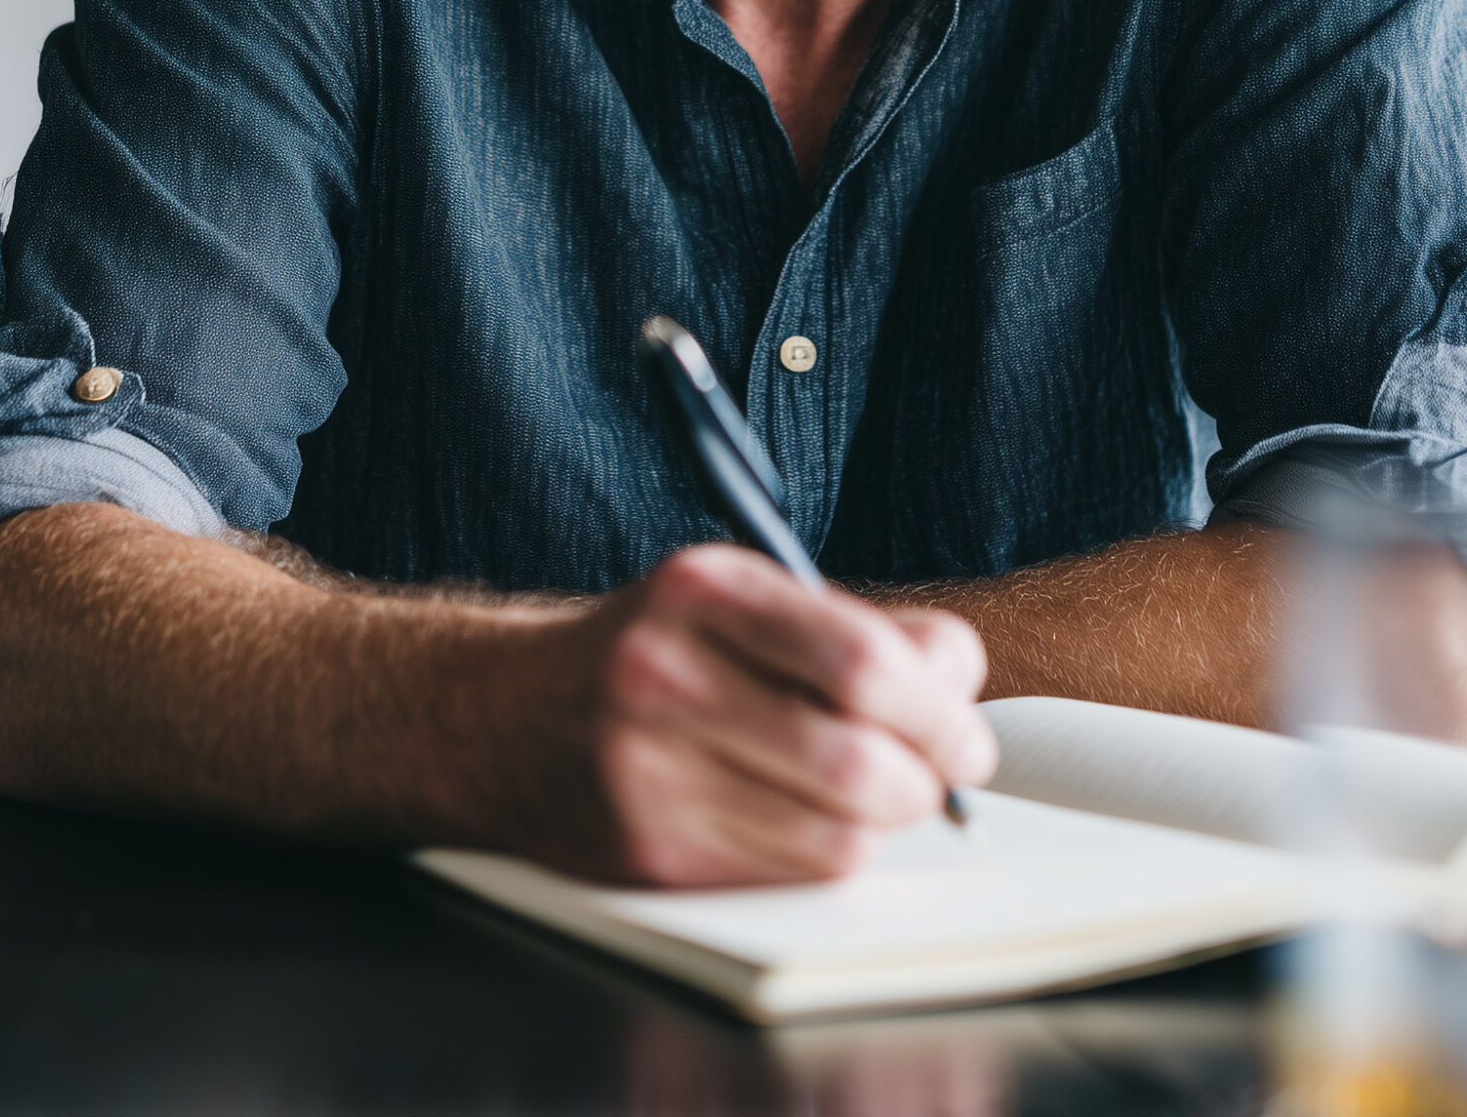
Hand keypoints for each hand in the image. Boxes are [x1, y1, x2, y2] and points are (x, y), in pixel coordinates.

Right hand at [491, 545, 994, 886]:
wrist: (498, 715)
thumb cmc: (649, 653)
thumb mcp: (737, 600)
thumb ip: (854, 627)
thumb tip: (959, 676)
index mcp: (701, 591)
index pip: (859, 661)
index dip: (938, 709)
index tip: (968, 734)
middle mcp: (665, 675)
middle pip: (854, 758)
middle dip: (928, 779)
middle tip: (943, 775)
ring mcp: (648, 772)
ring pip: (832, 833)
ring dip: (883, 824)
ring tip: (878, 795)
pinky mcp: (646, 853)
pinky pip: (786, 875)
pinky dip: (826, 854)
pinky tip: (813, 822)